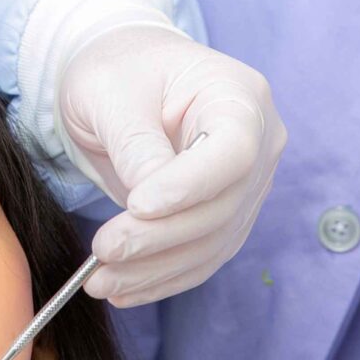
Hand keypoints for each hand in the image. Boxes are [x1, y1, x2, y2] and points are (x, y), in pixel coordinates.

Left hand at [57, 22, 284, 306]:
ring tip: (100, 281)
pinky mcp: (225, 218)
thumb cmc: (119, 71)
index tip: (138, 205)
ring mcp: (247, 186)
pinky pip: (200, 257)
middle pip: (222, 206)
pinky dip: (160, 277)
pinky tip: (121, 288)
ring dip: (155, 269)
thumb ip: (135, 145)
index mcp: (240, 96)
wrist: (123, 81)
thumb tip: (145, 209)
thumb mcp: (112, 92)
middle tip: (103, 249)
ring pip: (211, 243)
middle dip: (159, 237)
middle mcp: (259, 144)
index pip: (233, 151)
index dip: (191, 185)